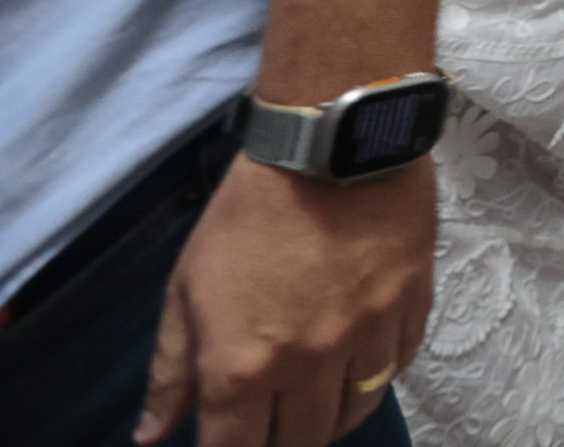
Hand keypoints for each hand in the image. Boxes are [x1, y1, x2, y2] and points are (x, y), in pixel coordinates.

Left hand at [139, 158, 434, 446]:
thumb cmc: (248, 213)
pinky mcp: (411, 307)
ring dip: (331, 416)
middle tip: (270, 422)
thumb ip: (172, 368)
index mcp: (243, 366)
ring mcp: (368, 338)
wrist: (331, 146)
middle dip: (281, 442)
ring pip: (355, 411)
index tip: (228, 443)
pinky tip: (359, 358)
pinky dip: (376, 373)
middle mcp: (309, 366)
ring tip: (317, 401)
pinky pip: (397, 365)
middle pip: (302, 442)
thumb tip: (151, 434)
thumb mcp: (188, 286)